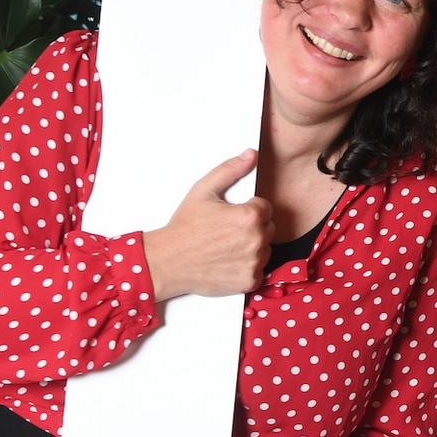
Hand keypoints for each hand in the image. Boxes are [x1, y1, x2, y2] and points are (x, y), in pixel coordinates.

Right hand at [143, 149, 272, 298]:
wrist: (168, 261)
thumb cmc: (185, 227)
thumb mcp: (203, 190)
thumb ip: (230, 170)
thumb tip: (251, 155)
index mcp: (250, 216)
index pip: (265, 208)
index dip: (249, 209)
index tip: (232, 215)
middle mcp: (256, 240)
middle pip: (268, 229)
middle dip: (252, 228)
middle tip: (227, 231)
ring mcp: (254, 263)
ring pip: (265, 250)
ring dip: (252, 248)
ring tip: (226, 246)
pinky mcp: (250, 281)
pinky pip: (259, 271)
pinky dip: (247, 268)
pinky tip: (228, 261)